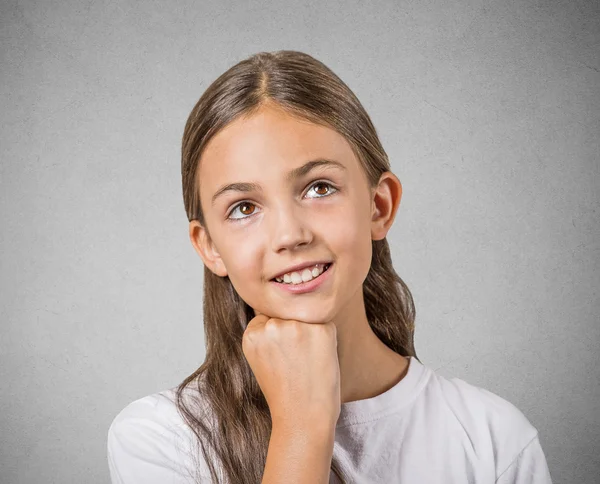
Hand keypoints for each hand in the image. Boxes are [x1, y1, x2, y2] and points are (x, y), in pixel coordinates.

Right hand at [242, 312, 340, 429]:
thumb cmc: (284, 392)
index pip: (268, 317)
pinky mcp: (320, 330)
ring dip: (310, 333)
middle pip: (287, 315)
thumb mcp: (262, 359)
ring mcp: (296, 327)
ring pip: (305, 317)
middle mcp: (271, 326)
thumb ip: (266, 333)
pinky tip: (319, 360)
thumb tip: (281, 305)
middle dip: (294, 332)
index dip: (279, 336)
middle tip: (296, 361)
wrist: (302, 418)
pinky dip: (326, 339)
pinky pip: (325, 324)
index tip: (282, 356)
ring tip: (307, 362)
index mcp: (252, 333)